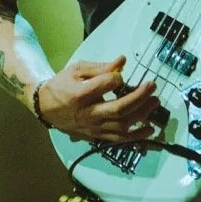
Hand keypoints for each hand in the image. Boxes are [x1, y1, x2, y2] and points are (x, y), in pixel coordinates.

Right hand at [36, 56, 159, 142]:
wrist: (46, 107)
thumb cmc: (62, 85)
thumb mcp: (77, 70)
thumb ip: (100, 67)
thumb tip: (122, 61)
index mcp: (79, 95)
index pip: (103, 86)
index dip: (116, 78)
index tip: (121, 73)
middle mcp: (87, 114)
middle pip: (117, 109)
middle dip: (138, 97)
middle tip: (152, 86)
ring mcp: (93, 128)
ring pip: (121, 126)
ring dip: (142, 115)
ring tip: (154, 101)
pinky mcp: (96, 136)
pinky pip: (119, 140)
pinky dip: (136, 136)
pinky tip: (150, 129)